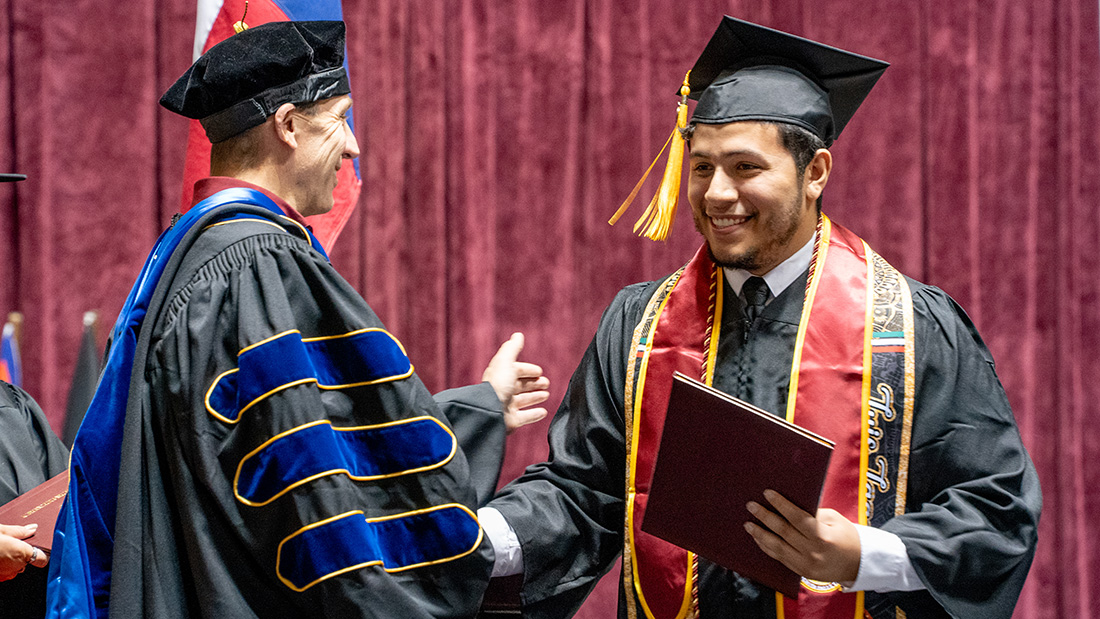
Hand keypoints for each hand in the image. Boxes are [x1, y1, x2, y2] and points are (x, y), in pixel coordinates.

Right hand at [0, 524, 46, 581]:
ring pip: (15, 568)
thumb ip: (19, 531)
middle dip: (22, 554)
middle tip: (12, 544)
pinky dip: (2, 567)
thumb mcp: (1, 529)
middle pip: (27, 562)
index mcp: (21, 552)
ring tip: (1, 549)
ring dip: (11, 561)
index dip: (42, 554)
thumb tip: (32, 528)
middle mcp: (15, 566)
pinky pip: (4, 573)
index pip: (42, 559)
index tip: (40, 550)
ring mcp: (5, 575)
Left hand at [482, 333, 549, 433]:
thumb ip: (512, 348)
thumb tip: (517, 335)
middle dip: (534, 383)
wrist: (490, 411)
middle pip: (520, 385)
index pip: (516, 370)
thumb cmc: (497, 386)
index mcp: (501, 376)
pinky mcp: (511, 421)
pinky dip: (534, 414)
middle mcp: (503, 391)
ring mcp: (507, 407)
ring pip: (523, 400)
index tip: (539, 371)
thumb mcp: (506, 361)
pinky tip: (543, 411)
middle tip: (545, 383)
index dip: (528, 369)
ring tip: (546, 394)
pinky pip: (525, 417)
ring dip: (535, 397)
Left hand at [744, 490, 860, 583]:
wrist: (859, 564)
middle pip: (783, 531)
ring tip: (748, 524)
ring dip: (760, 534)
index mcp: (822, 536)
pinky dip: (767, 547)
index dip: (781, 504)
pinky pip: (780, 558)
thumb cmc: (847, 536)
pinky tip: (758, 538)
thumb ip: (813, 514)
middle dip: (765, 516)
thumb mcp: (834, 520)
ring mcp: (806, 564)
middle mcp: (813, 551)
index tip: (767, 493)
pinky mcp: (801, 572)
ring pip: (777, 547)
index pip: (796, 517)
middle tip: (751, 505)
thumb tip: (788, 504)